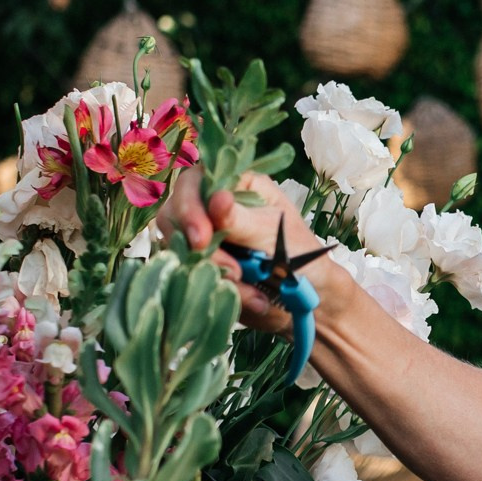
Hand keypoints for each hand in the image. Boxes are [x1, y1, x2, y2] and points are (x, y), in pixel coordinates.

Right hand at [180, 174, 332, 332]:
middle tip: (229, 268)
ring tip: (247, 282)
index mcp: (235, 185)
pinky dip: (218, 289)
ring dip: (211, 270)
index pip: (194, 182)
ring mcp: (203, 237)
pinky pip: (189, 275)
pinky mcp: (201, 266)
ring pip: (177, 248)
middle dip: (195, 244)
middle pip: (174, 214)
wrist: (308, 298)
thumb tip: (217, 198)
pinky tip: (253, 297)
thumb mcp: (273, 233)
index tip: (201, 238)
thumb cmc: (299, 254)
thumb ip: (241, 219)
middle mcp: (212, 207)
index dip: (190, 207)